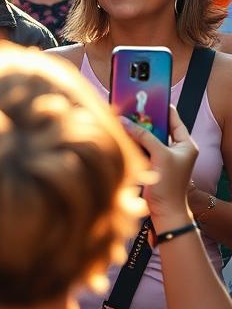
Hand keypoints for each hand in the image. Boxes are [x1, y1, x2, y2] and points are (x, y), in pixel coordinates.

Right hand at [122, 105, 196, 224]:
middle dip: (143, 118)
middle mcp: (174, 148)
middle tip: (129, 107)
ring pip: (146, 136)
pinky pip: (140, 146)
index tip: (146, 96)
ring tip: (124, 119)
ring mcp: (162, 155)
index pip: (173, 118)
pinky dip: (132, 141)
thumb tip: (126, 122)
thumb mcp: (160, 156)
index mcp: (186, 144)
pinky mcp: (150, 162)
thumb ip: (143, 136)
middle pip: (156, 126)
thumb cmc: (170, 187)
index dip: (160, 107)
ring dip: (135, 130)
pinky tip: (122, 135)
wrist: (165, 212)